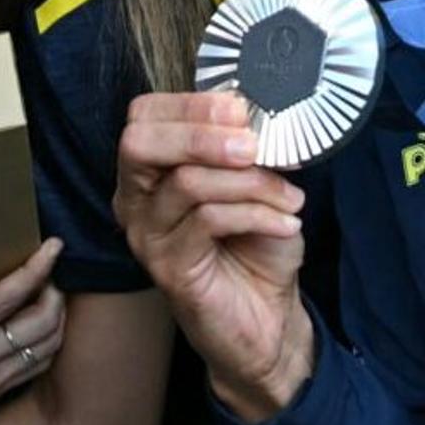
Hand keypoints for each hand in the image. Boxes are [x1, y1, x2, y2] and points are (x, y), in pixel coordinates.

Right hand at [0, 237, 67, 424]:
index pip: (2, 301)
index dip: (33, 271)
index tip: (53, 247)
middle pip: (38, 324)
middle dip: (54, 292)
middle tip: (51, 268)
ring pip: (43, 349)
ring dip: (56, 320)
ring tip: (52, 293)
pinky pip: (32, 370)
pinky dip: (48, 346)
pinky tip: (43, 330)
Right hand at [117, 92, 311, 421]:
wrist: (267, 319)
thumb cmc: (256, 247)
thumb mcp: (254, 184)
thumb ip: (244, 149)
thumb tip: (254, 115)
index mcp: (150, 171)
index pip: (143, 117)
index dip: (190, 105)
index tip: (240, 109)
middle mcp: (136, 201)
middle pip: (140, 143)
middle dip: (201, 134)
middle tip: (253, 145)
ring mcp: (146, 236)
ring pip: (188, 182)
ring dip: (250, 183)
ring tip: (289, 198)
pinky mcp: (168, 268)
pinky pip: (210, 220)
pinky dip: (258, 214)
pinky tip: (286, 224)